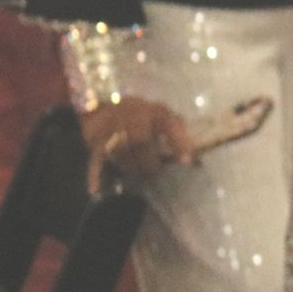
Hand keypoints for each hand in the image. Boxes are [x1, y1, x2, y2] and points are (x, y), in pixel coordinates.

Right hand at [80, 96, 194, 192]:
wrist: (108, 103)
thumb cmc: (143, 115)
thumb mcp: (163, 116)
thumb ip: (178, 136)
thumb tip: (197, 162)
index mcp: (156, 112)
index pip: (170, 125)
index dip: (180, 142)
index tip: (187, 162)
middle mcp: (134, 117)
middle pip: (141, 141)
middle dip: (149, 161)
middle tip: (154, 171)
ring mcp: (113, 128)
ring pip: (121, 152)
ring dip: (130, 168)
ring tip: (137, 175)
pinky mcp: (96, 140)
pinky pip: (95, 159)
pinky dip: (95, 175)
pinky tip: (97, 189)